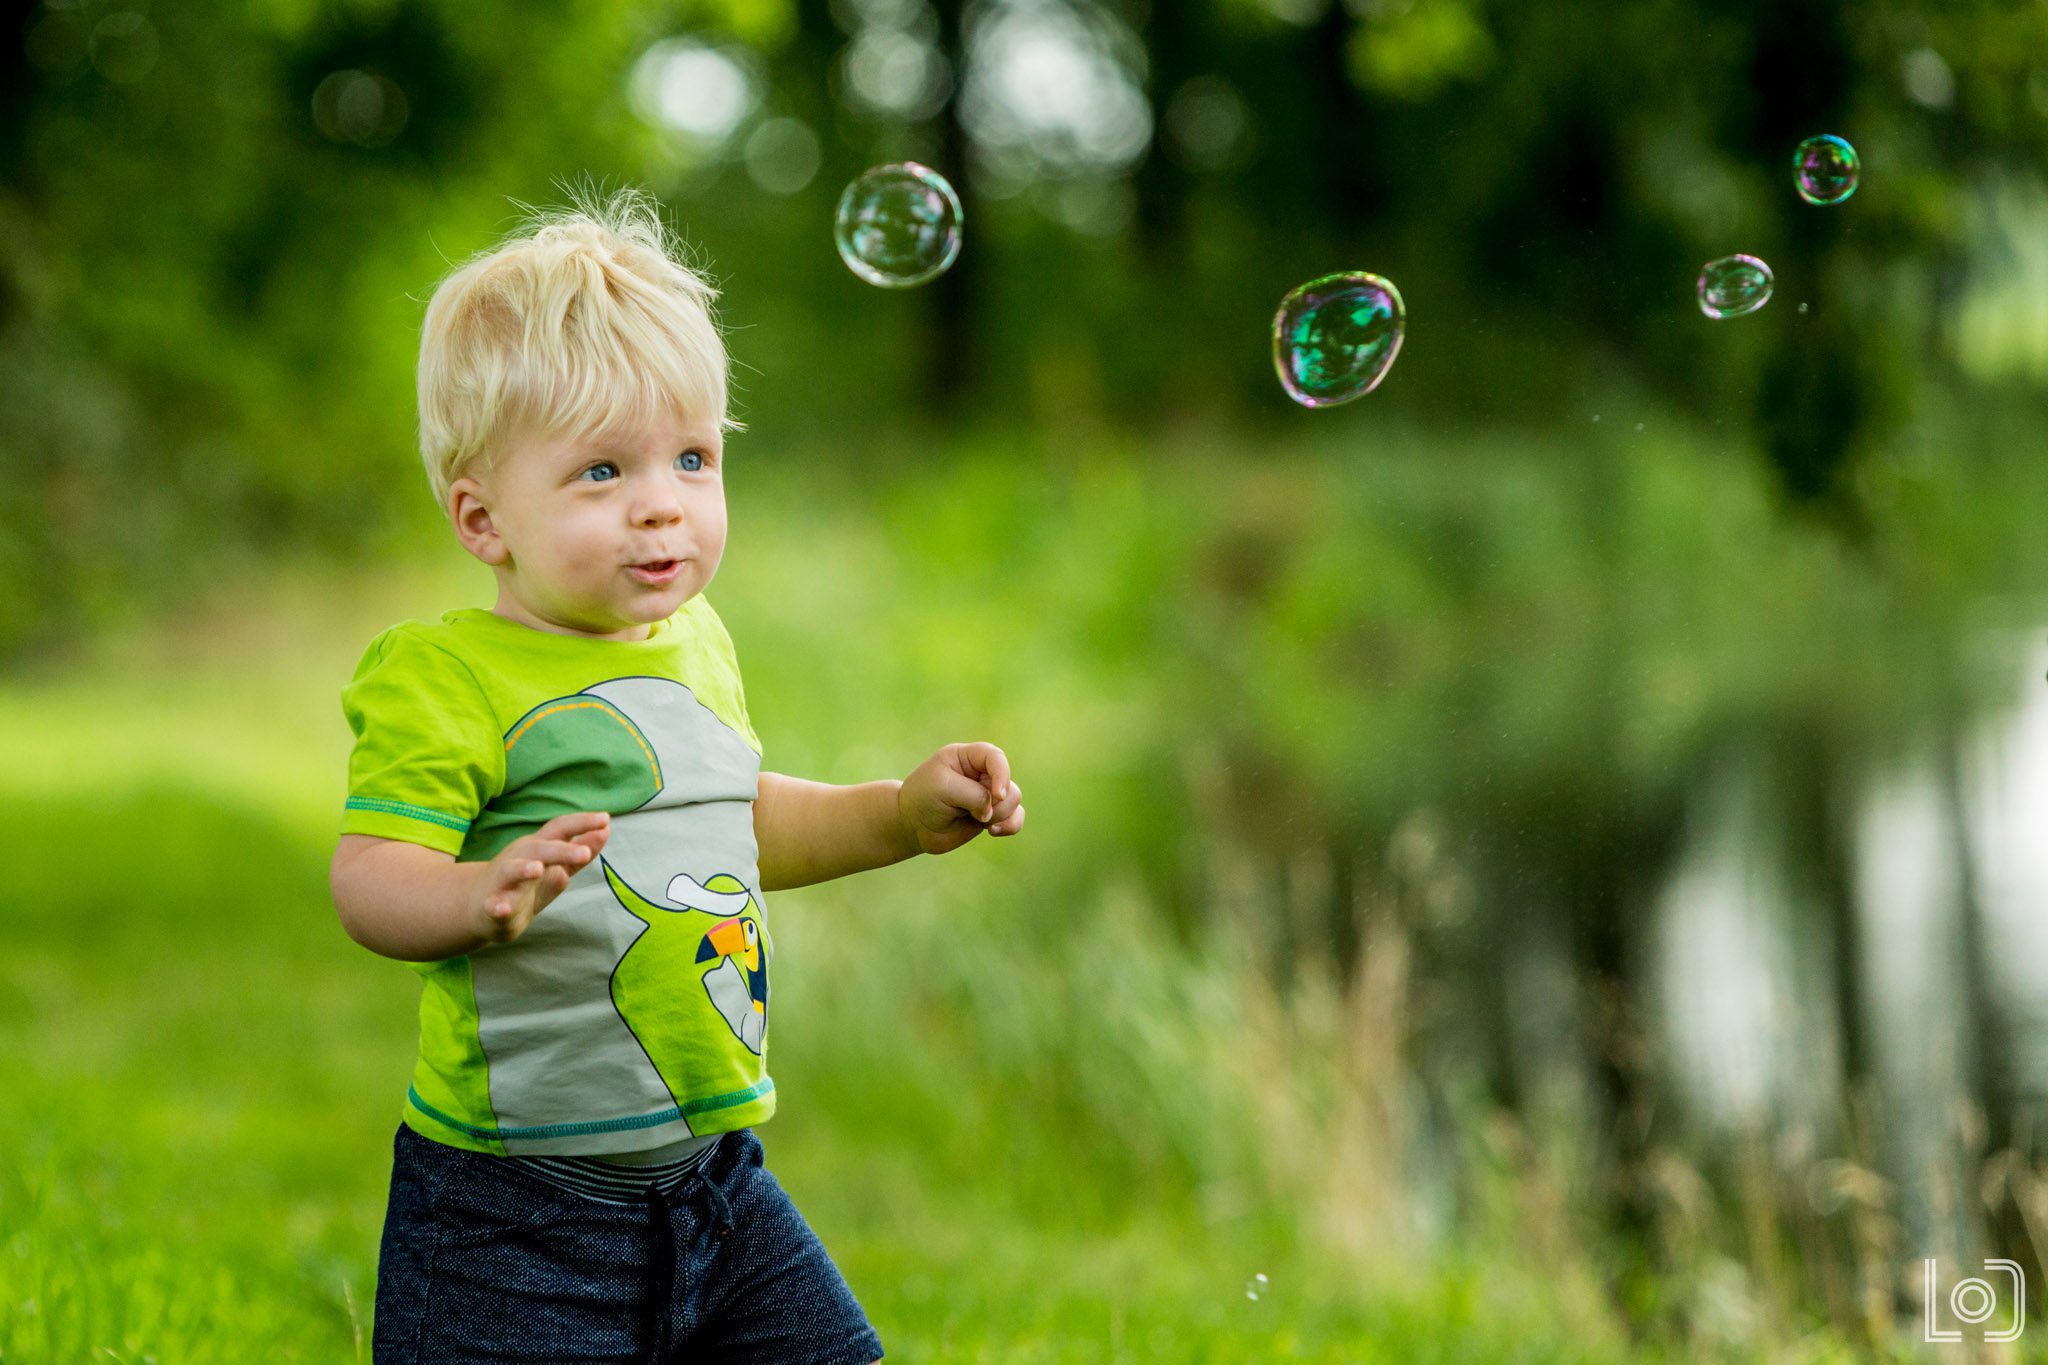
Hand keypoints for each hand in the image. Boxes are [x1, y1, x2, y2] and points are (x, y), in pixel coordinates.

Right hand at [470, 811, 610, 944]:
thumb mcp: (555, 866)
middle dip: (562, 850)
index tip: (605, 818)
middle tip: (585, 853)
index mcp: (538, 848)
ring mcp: (503, 882)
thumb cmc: (525, 884)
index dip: (581, 822)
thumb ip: (580, 850)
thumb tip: (606, 829)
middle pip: (540, 848)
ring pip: (511, 870)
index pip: (560, 829)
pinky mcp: (491, 906)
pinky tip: (502, 909)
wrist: (480, 908)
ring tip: (537, 870)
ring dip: (524, 869)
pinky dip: (497, 906)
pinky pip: (493, 905)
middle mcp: (520, 859)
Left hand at [897, 742, 1025, 856]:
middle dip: (996, 802)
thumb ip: (975, 795)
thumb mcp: (944, 788)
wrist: (911, 825)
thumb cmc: (923, 799)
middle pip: (1008, 783)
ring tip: (978, 822)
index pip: (995, 757)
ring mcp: (987, 794)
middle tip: (974, 812)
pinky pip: (1015, 817)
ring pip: (1014, 800)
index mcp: (966, 757)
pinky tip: (993, 832)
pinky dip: (1010, 826)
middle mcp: (980, 773)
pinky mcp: (991, 814)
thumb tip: (992, 812)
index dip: (1001, 774)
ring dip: (1000, 815)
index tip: (996, 795)